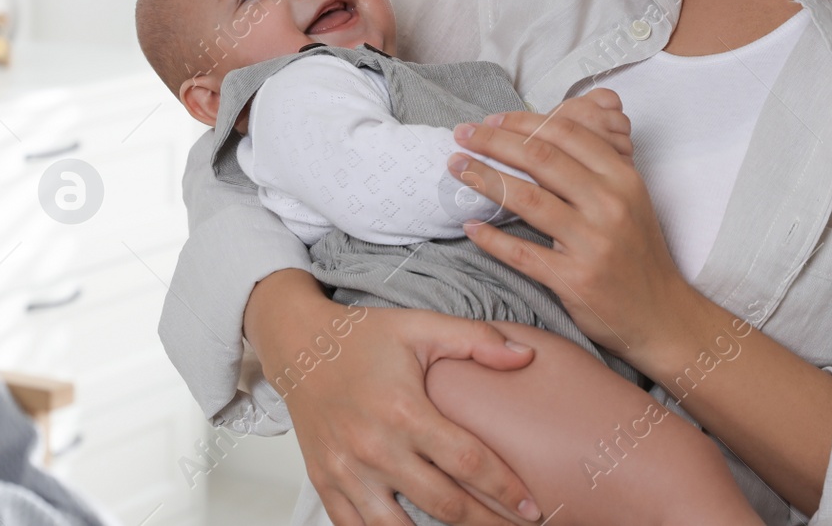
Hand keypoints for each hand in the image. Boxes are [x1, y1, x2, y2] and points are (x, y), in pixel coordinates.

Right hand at [245, 270, 543, 525]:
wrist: (299, 343)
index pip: (468, 462)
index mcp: (403, 410)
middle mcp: (374, 447)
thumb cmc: (362, 337)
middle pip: (445, 505)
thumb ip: (476, 339)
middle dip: (488, 522)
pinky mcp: (325, 483)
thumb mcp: (421, 326)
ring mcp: (346, 471)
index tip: (532, 506)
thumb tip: (525, 355)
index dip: (506, 489)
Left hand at [448, 89, 697, 364]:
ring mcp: (593, 243)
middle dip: (493, 141)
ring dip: (484, 179)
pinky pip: (523, 254)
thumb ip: (594, 164)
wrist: (660, 314)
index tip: (491, 120)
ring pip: (527, 199)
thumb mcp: (629, 198)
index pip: (565, 133)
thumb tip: (542, 132)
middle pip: (540, 157)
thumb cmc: (636, 251)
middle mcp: (610, 205)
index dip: (521, 121)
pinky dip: (492, 239)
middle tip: (461, 134)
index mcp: (622, 177)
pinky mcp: (575, 279)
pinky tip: (471, 225)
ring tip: (457, 167)